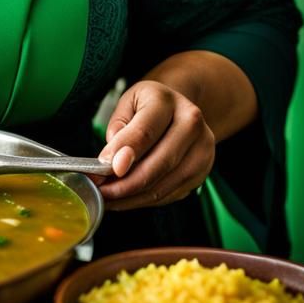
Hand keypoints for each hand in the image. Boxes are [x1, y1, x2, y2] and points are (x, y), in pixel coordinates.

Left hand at [96, 79, 214, 210]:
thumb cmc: (148, 106)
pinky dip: (144, 201)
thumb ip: (118, 126)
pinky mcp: (201, 173)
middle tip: (101, 191)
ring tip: (108, 198)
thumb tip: (112, 158)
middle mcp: (191, 124)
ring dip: (133, 197)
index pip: (145, 131)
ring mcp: (202, 151)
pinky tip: (125, 200)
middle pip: (160, 163)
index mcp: (167, 101)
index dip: (126, 152)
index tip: (107, 168)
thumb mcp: (128, 103)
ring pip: (165, 184)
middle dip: (126, 183)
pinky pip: (169, 195)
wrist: (179, 109)